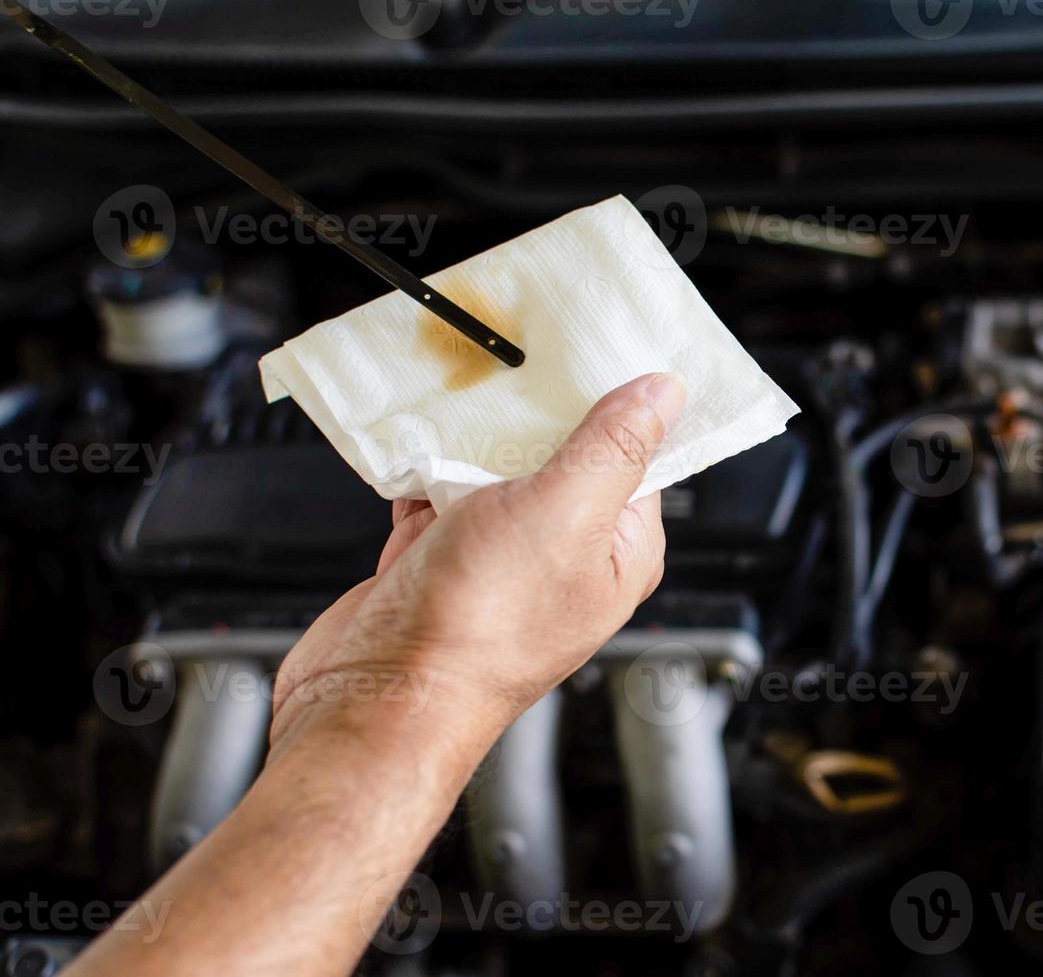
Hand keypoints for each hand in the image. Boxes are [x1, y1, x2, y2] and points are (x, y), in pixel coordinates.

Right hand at [268, 372, 686, 778]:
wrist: (377, 697)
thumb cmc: (480, 629)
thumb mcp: (565, 511)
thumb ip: (614, 446)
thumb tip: (663, 392)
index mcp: (618, 550)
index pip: (635, 455)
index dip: (615, 401)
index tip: (595, 347)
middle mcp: (564, 555)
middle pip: (560, 453)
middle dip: (533, 413)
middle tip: (514, 364)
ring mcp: (499, 558)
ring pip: (492, 468)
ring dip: (469, 438)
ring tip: (455, 406)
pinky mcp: (439, 558)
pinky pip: (436, 490)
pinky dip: (421, 467)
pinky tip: (412, 450)